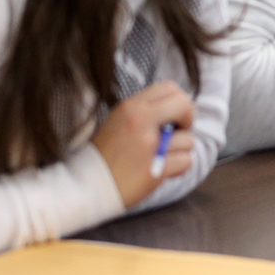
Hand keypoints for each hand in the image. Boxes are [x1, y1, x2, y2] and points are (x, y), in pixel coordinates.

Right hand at [92, 81, 194, 208]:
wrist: (86, 187)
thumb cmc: (104, 155)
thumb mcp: (117, 121)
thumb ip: (144, 112)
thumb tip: (174, 108)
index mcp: (130, 107)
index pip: (170, 88)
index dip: (178, 102)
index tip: (174, 117)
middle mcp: (140, 121)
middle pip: (184, 105)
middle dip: (188, 118)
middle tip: (178, 133)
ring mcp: (148, 146)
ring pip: (188, 139)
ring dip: (180, 150)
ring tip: (161, 157)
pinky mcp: (156, 169)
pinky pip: (186, 161)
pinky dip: (179, 167)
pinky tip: (163, 171)